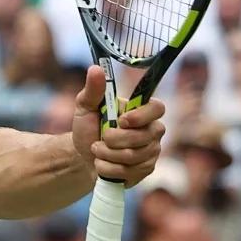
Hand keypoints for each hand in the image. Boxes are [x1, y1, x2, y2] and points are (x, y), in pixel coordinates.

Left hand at [73, 65, 165, 186]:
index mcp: (142, 110)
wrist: (83, 155)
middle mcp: (153, 130)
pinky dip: (108, 169)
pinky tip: (102, 164)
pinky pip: (130, 172)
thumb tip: (96, 68)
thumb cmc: (88, 127)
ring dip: (107, 155)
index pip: (158, 108)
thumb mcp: (85, 106)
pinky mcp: (146, 169)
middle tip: (98, 139)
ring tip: (96, 150)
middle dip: (113, 141)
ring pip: (134, 157)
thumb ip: (93, 89)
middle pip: (143, 137)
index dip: (141, 116)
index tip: (121, 121)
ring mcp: (151, 151)